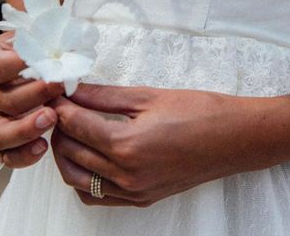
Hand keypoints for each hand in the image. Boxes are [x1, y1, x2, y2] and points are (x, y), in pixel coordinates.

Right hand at [0, 32, 63, 167]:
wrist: (43, 54)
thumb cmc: (42, 42)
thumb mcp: (41, 32)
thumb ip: (48, 38)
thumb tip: (68, 46)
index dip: (20, 67)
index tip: (46, 61)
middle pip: (2, 100)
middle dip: (35, 95)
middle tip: (59, 86)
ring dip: (26, 129)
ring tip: (50, 119)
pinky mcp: (7, 135)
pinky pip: (8, 155)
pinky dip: (23, 155)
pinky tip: (43, 146)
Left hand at [51, 84, 274, 206]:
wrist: (233, 138)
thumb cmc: (198, 111)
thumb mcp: (148, 96)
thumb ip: (105, 95)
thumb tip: (74, 89)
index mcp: (127, 144)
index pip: (75, 125)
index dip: (61, 105)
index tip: (56, 90)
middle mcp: (125, 175)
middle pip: (70, 152)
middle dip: (59, 126)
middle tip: (62, 105)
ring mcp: (132, 192)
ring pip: (76, 178)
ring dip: (66, 153)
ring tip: (71, 128)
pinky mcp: (140, 200)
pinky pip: (96, 196)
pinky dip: (82, 178)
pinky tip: (88, 156)